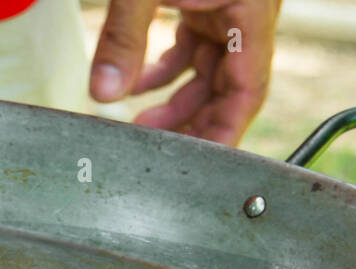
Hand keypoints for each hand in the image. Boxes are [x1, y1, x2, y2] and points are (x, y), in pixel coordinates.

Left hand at [89, 0, 281, 145]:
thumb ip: (124, 38)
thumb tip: (103, 93)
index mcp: (252, 14)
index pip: (248, 91)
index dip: (225, 133)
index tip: (202, 165)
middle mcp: (246, 16)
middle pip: (226, 88)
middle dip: (192, 123)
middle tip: (159, 153)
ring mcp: (225, 8)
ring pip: (205, 71)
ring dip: (173, 101)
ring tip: (140, 127)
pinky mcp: (203, 1)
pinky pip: (188, 48)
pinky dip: (162, 71)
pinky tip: (132, 86)